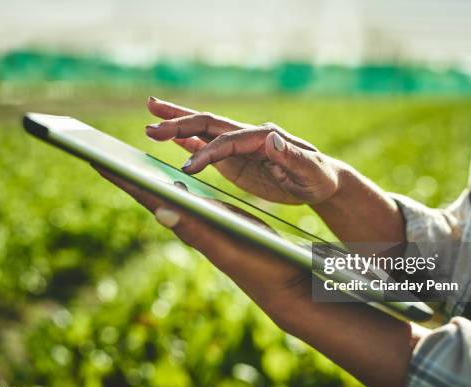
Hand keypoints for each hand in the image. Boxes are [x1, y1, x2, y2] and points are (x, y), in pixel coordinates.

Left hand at [94, 167, 310, 316]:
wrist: (283, 282)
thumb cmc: (260, 263)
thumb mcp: (227, 244)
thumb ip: (196, 229)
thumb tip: (160, 210)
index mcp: (189, 225)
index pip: (148, 197)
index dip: (122, 178)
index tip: (95, 158)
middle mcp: (191, 224)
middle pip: (151, 194)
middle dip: (127, 175)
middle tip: (102, 153)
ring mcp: (203, 223)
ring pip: (168, 196)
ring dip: (147, 178)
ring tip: (128, 162)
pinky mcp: (218, 222)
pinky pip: (189, 198)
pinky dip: (175, 184)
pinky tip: (174, 179)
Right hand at [145, 97, 340, 204]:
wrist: (320, 180)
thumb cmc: (318, 177)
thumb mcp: (310, 170)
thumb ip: (291, 156)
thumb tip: (271, 137)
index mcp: (264, 137)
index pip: (228, 141)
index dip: (207, 152)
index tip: (188, 168)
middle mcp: (248, 136)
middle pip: (209, 124)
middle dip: (180, 123)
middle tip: (151, 123)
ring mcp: (240, 146)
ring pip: (204, 131)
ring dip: (178, 125)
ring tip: (150, 122)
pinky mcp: (236, 158)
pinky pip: (208, 146)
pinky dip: (188, 141)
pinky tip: (171, 137)